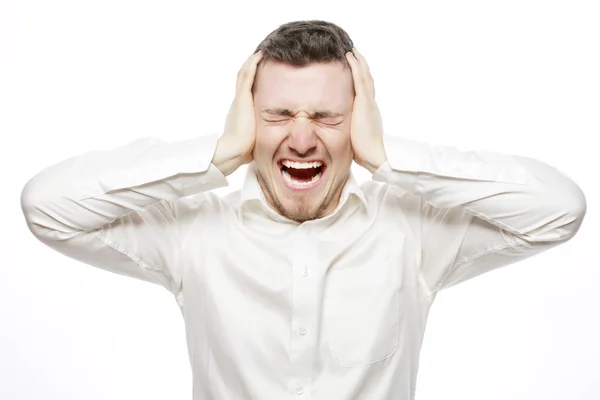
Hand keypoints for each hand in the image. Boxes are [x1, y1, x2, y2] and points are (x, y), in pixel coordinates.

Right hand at [213, 50, 263, 175]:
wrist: (234, 151)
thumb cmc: (244, 150)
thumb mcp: (255, 138)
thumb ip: (260, 135)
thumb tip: (271, 144)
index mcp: (241, 111)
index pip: (247, 90)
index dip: (252, 79)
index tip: (261, 71)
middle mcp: (238, 102)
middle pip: (244, 79)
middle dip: (251, 67)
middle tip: (261, 56)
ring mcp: (239, 99)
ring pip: (244, 74)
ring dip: (252, 62)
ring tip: (261, 51)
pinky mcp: (242, 99)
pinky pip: (247, 76)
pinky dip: (253, 65)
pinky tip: (260, 55)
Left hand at [345, 47, 386, 173]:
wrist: (375, 155)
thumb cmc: (365, 152)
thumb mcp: (355, 137)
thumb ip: (350, 131)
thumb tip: (342, 133)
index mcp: (368, 112)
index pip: (365, 91)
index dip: (361, 78)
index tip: (355, 68)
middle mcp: (371, 104)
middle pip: (367, 79)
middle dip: (361, 66)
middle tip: (354, 53)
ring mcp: (369, 102)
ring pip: (364, 76)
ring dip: (358, 61)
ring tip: (351, 49)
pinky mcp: (364, 103)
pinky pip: (360, 80)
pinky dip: (355, 66)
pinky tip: (350, 56)